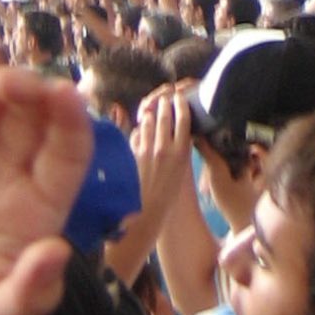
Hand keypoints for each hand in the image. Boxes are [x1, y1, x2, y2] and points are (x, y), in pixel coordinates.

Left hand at [127, 86, 198, 240]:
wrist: (145, 217)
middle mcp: (165, 148)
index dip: (181, 105)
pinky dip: (137, 130)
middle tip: (164, 98)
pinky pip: (135, 134)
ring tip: (150, 108)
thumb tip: (171, 134)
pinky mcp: (131, 154)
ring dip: (149, 113)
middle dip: (164, 104)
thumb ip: (177, 153)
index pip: (183, 119)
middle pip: (165, 116)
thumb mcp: (179, 175)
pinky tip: (138, 129)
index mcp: (182, 154)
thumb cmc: (165, 200)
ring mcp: (146, 150)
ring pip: (148, 122)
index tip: (179, 98)